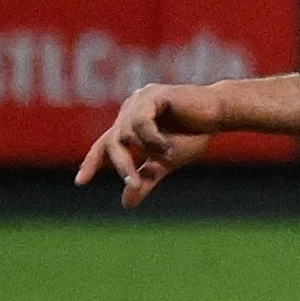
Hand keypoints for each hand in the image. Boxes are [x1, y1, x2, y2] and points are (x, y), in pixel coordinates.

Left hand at [75, 84, 215, 206]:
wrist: (219, 113)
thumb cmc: (194, 134)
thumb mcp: (165, 162)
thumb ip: (145, 178)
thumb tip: (126, 204)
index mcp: (129, 125)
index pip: (104, 145)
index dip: (92, 163)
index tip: (80, 182)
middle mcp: (129, 111)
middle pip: (112, 141)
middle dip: (122, 164)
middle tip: (133, 181)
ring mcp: (139, 101)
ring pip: (127, 133)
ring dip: (147, 150)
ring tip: (168, 155)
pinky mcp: (153, 95)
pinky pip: (142, 122)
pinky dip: (153, 138)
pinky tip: (167, 146)